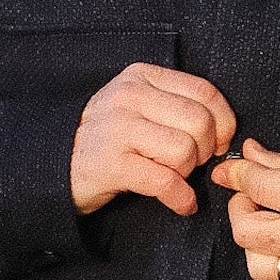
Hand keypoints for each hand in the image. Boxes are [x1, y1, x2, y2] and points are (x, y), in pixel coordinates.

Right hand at [71, 64, 236, 217]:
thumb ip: (174, 105)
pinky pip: (165, 181)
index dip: (224, 121)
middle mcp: (128, 97)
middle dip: (205, 150)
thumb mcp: (136, 105)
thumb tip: (224, 128)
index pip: (204, 92)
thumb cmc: (107, 137)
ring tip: (173, 176)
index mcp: (141, 77)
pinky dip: (181, 198)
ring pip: (184, 150)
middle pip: (199, 122)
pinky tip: (181, 202)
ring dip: (187, 173)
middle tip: (191, 163)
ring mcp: (118, 129)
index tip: (219, 142)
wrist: (55, 163)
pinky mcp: (111, 164)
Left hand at [210, 139, 279, 279]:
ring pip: (255, 264)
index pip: (257, 187)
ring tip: (270, 225)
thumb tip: (249, 156)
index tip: (231, 171)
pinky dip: (272, 267)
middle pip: (246, 229)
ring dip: (254, 242)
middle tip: (252, 197)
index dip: (238, 175)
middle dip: (240, 208)